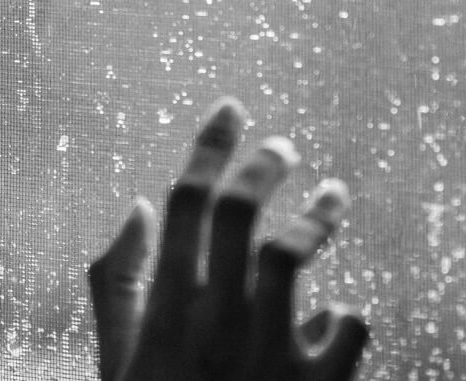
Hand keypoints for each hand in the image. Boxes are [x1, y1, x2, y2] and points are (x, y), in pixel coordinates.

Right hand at [87, 98, 367, 380]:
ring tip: (334, 196)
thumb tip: (137, 206)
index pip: (186, 204)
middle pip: (240, 214)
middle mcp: (216, 321)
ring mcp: (268, 353)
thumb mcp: (116, 359)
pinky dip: (345, 315)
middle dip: (262, 166)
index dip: (209, 148)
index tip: (229, 110)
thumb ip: (117, 281)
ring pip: (297, 254)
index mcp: (166, 309)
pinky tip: (339, 314)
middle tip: (281, 147)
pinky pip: (348, 326)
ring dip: (319, 215)